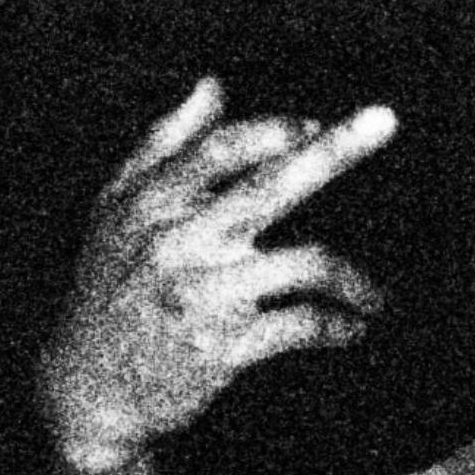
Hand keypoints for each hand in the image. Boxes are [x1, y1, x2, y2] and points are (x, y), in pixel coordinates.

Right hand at [37, 79, 396, 474]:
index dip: (276, 130)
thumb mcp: (118, 211)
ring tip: (376, 298)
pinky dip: (340, 326)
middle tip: (388, 119)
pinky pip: (303, 325)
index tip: (315, 126)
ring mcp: (200, 294)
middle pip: (270, 184)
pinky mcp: (220, 347)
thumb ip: (165, 144)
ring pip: (306, 263)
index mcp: (150, 202)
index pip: (222, 148)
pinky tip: (353, 330)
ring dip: (356, 281)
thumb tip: (212, 84)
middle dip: (334, 150)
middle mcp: (176, 241)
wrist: (87, 390)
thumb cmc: (111, 289)